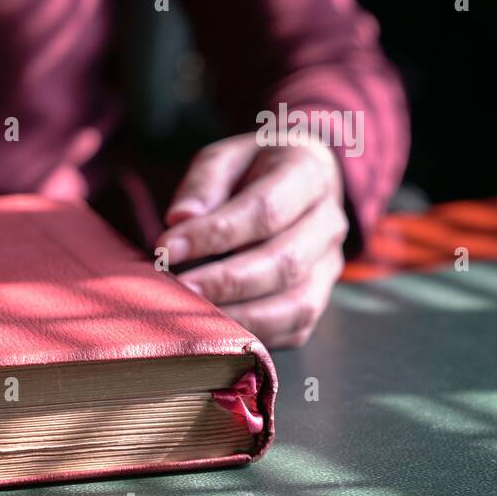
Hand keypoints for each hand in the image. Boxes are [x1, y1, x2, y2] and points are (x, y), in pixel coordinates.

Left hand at [155, 134, 347, 348]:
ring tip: (193, 316)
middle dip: (226, 281)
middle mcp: (330, 222)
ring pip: (297, 304)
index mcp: (309, 173)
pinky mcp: (318, 299)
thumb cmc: (249, 173)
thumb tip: (180, 218)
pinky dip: (254, 335)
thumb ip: (203, 184)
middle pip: (285, 262)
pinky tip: (214, 331)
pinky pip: (294, 328)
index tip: (166, 248)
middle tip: (178, 289)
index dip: (215, 234)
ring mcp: (330, 266)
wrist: (293, 186)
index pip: (266, 210)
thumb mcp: (223, 160)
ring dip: (241, 316)